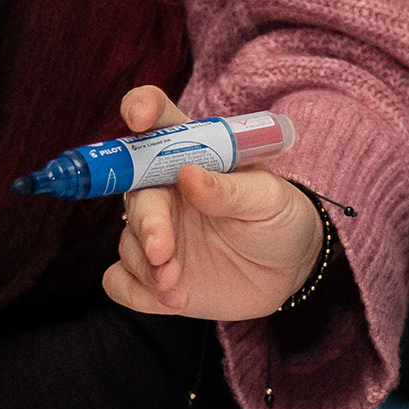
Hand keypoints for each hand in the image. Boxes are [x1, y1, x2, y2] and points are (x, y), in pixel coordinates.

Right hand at [100, 83, 321, 317]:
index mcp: (191, 155)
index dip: (142, 108)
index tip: (138, 117)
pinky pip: (120, 280)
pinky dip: (136, 292)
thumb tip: (189, 174)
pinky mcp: (151, 273)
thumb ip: (229, 189)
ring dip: (145, 266)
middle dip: (145, 224)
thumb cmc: (280, 219)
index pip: (158, 121)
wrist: (288, 270)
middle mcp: (164, 190)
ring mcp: (155, 232)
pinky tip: (171, 300)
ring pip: (126, 242)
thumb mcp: (268, 200)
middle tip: (162, 252)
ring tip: (176, 286)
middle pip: (134, 195)